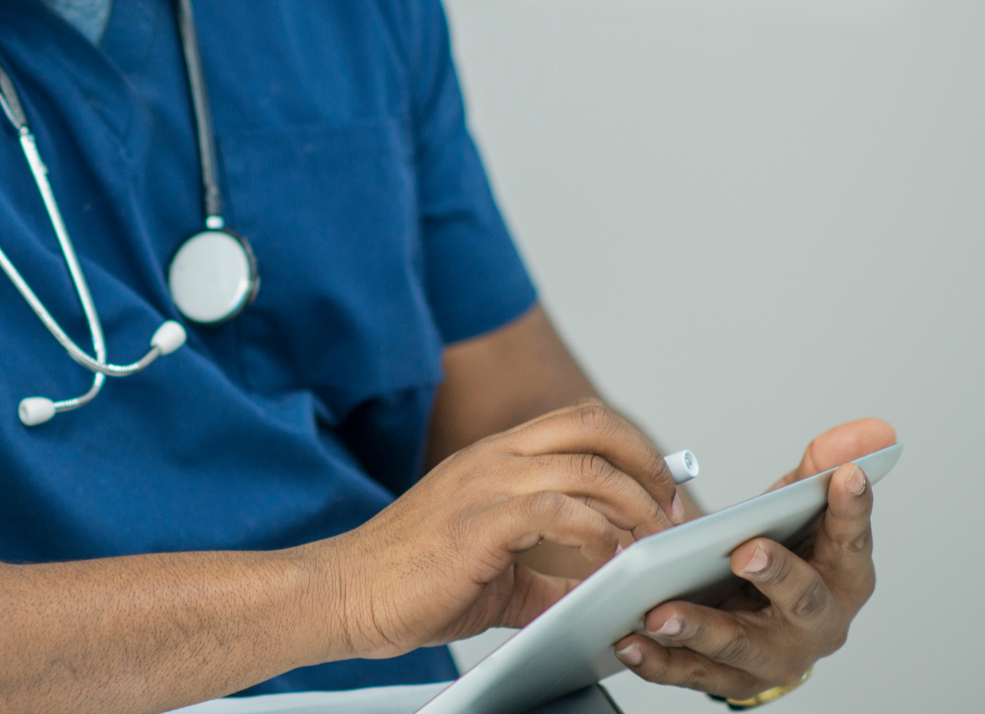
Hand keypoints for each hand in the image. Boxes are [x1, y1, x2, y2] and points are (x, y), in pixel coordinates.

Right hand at [321, 402, 683, 658]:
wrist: (349, 592)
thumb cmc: (413, 579)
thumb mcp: (499, 571)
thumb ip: (550, 574)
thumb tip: (604, 596)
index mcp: (497, 457)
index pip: (580, 422)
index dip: (633, 451)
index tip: (661, 497)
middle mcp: (494, 457)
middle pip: (593, 427)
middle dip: (647, 467)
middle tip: (669, 515)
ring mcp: (485, 483)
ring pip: (586, 468)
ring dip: (634, 508)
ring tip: (651, 548)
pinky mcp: (478, 521)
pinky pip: (556, 511)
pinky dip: (595, 536)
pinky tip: (607, 565)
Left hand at [613, 417, 896, 701]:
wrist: (763, 620)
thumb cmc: (784, 554)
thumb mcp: (797, 507)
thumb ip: (818, 468)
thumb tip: (871, 431)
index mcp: (844, 575)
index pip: (852, 539)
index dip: (851, 509)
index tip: (845, 477)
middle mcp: (817, 623)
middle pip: (804, 600)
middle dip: (776, 574)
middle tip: (744, 552)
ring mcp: (774, 655)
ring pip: (740, 645)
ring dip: (699, 628)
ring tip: (659, 613)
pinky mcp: (731, 679)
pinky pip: (692, 672)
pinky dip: (659, 661)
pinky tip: (629, 642)